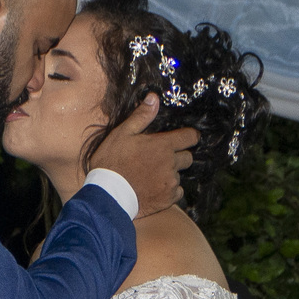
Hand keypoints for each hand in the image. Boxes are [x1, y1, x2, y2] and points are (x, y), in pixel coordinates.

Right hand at [89, 93, 197, 218]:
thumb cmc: (112, 161)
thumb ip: (141, 116)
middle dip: (178, 157)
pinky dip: (168, 191)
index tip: (186, 138)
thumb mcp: (123, 134)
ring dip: (171, 175)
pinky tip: (154, 190)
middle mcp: (171, 164)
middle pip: (187, 158)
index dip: (190, 136)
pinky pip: (176, 193)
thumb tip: (154, 98)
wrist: (107, 194)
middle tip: (160, 159)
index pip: (190, 137)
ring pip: (179, 176)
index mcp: (163, 145)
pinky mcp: (167, 200)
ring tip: (151, 176)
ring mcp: (170, 183)